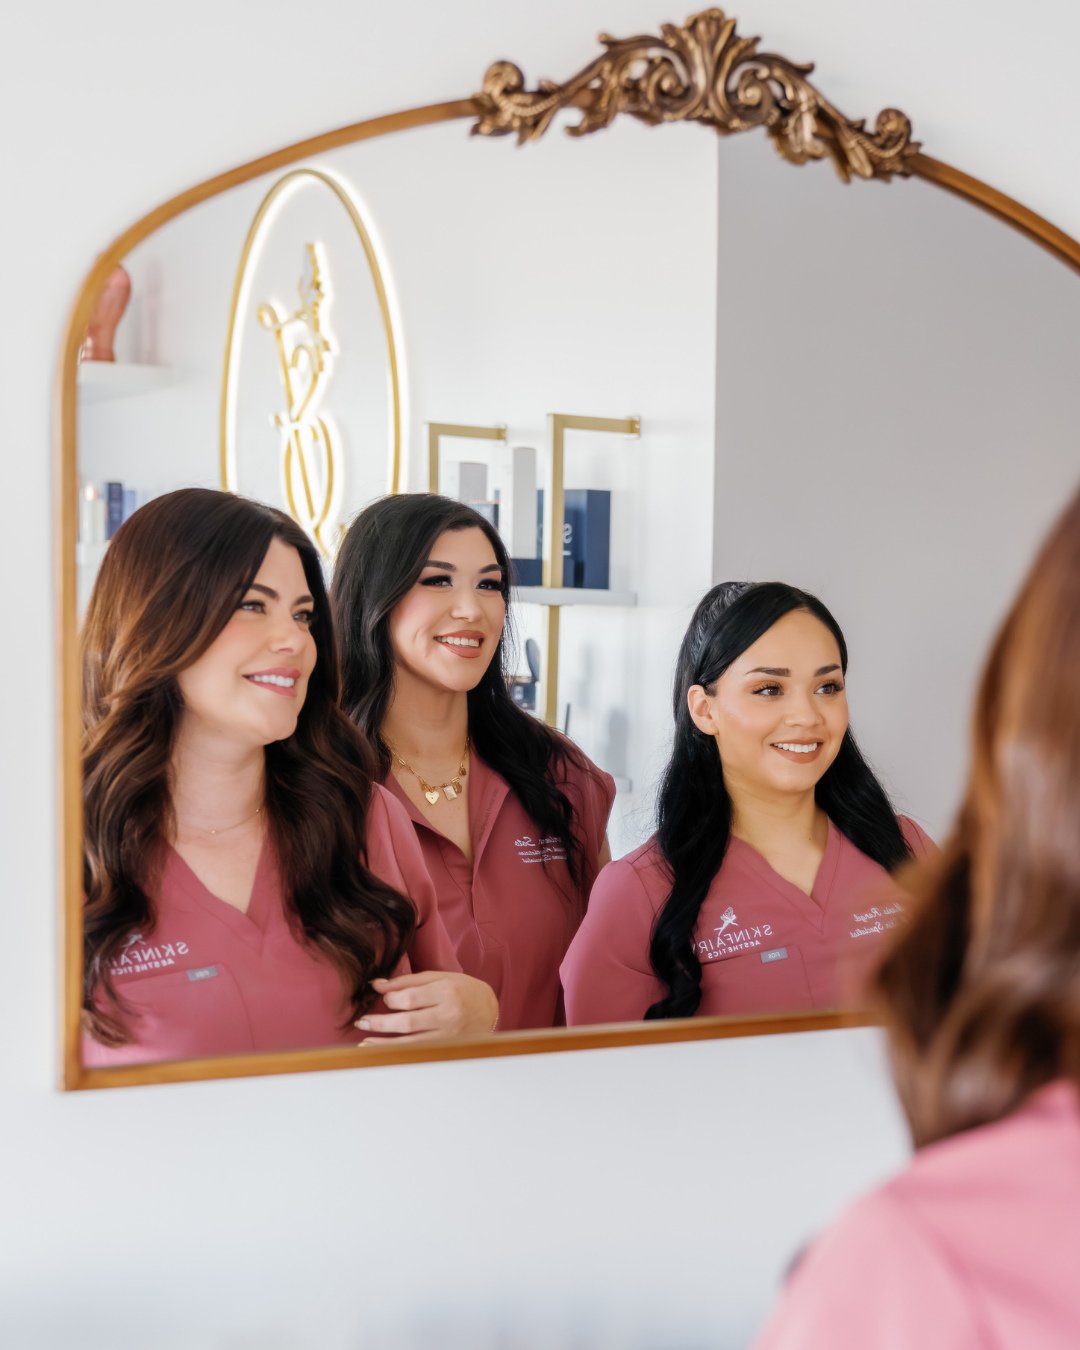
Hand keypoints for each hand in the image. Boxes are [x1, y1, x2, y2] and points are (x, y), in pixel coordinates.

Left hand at [355, 970, 498, 1043]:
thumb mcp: (438, 977)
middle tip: (362, 1021)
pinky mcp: (447, 1049)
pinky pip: (418, 1052)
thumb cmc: (462, 989)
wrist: (488, 1009)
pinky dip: (398, 1052)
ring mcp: (448, 1036)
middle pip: (407, 1022)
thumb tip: (377, 985)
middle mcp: (448, 1015)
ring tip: (364, 1042)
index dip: (390, 1000)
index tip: (384, 999)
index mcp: (446, 992)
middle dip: (380, 1023)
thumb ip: (408, 981)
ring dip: (384, 1044)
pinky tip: (382, 1052)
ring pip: (410, 1043)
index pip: (410, 999)